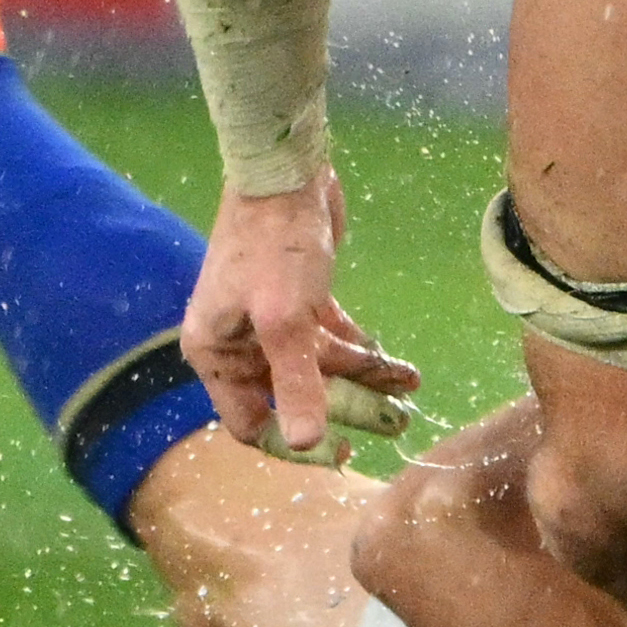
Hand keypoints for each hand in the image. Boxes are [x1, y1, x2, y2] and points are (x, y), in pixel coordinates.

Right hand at [180, 169, 420, 456]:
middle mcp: (239, 344)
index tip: (341, 453)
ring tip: (410, 392)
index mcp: (216, 353)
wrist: (287, 172)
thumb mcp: (284, 320)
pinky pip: (333, 340)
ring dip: (364, 381)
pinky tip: (400, 367)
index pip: (250, 422)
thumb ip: (297, 383)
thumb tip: (306, 443)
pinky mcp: (302, 301)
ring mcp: (271, 323)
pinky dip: (364, 352)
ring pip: (321, 367)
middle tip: (395, 424)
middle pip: (294, 396)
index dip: (292, 443)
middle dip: (346, 410)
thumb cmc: (273, 246)